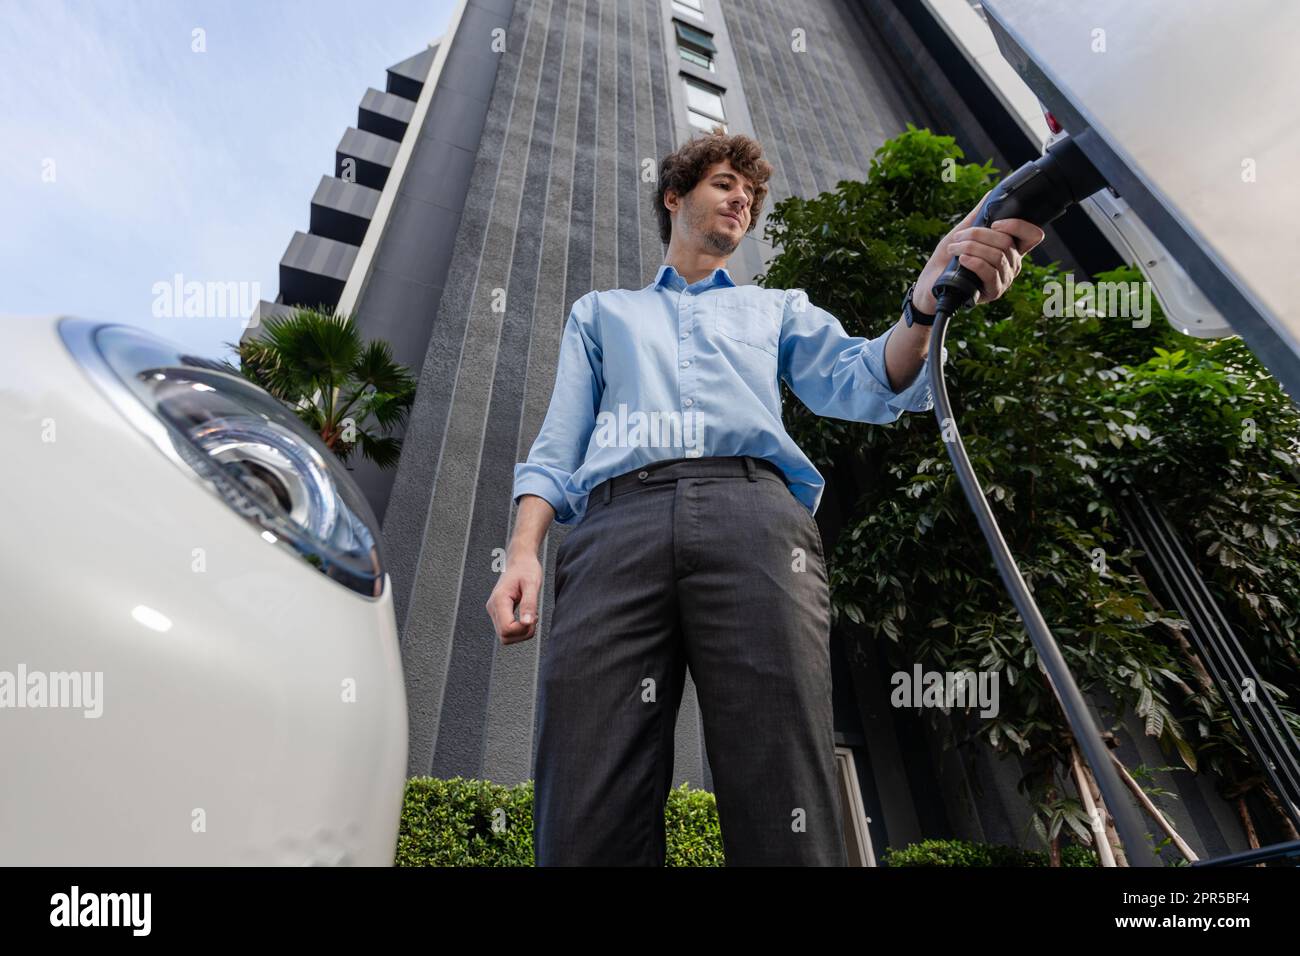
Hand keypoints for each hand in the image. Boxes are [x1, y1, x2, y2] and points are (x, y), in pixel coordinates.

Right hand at [486, 551, 541, 643]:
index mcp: (499, 600)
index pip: (506, 629)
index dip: (523, 629)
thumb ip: (529, 604)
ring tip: (531, 616)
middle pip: (504, 636)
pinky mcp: (498, 612)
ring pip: (505, 636)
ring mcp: (494, 611)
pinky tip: (527, 615)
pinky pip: (507, 630)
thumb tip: (527, 623)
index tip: (534, 617)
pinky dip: (519, 628)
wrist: (520, 560)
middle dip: (522, 633)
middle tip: (534, 617)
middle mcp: (493, 608)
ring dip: (521, 632)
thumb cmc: (526, 569)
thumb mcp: (532, 584)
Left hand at [912, 190, 1046, 311]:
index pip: (1032, 235)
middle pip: (1008, 242)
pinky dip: (975, 262)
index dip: (1019, 226)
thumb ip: (978, 216)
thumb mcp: (962, 233)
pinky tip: (962, 260)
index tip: (995, 223)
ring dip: (972, 247)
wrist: (930, 284)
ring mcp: (1004, 279)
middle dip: (979, 234)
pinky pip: (990, 273)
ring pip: (998, 256)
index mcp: (1010, 249)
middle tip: (959, 237)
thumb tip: (990, 194)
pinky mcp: (993, 292)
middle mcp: (1012, 264)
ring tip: (954, 248)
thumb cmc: (947, 259)